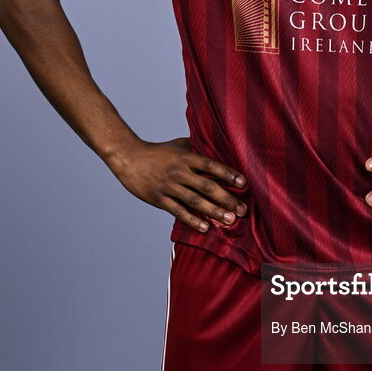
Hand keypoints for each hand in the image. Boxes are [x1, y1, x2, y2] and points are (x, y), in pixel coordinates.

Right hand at [106, 136, 247, 233]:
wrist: (128, 159)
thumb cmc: (157, 152)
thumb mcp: (178, 144)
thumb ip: (197, 146)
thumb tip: (217, 143)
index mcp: (185, 157)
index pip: (210, 165)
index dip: (227, 173)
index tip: (243, 183)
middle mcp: (178, 172)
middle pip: (206, 186)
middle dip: (227, 199)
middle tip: (243, 210)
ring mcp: (168, 186)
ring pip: (194, 201)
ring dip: (213, 211)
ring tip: (229, 220)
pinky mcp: (159, 199)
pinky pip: (178, 211)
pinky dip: (192, 220)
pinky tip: (205, 227)